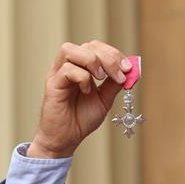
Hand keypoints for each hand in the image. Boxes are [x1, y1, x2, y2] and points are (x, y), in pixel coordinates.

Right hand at [28, 41, 131, 157]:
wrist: (67, 138)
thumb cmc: (82, 118)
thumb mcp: (105, 99)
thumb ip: (115, 84)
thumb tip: (132, 71)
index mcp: (82, 67)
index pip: (97, 47)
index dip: (114, 54)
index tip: (128, 68)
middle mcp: (69, 66)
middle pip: (87, 45)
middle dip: (108, 57)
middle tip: (120, 73)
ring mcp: (58, 74)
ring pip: (70, 50)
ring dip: (92, 61)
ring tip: (101, 78)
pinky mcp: (52, 84)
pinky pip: (66, 69)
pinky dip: (82, 77)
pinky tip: (87, 91)